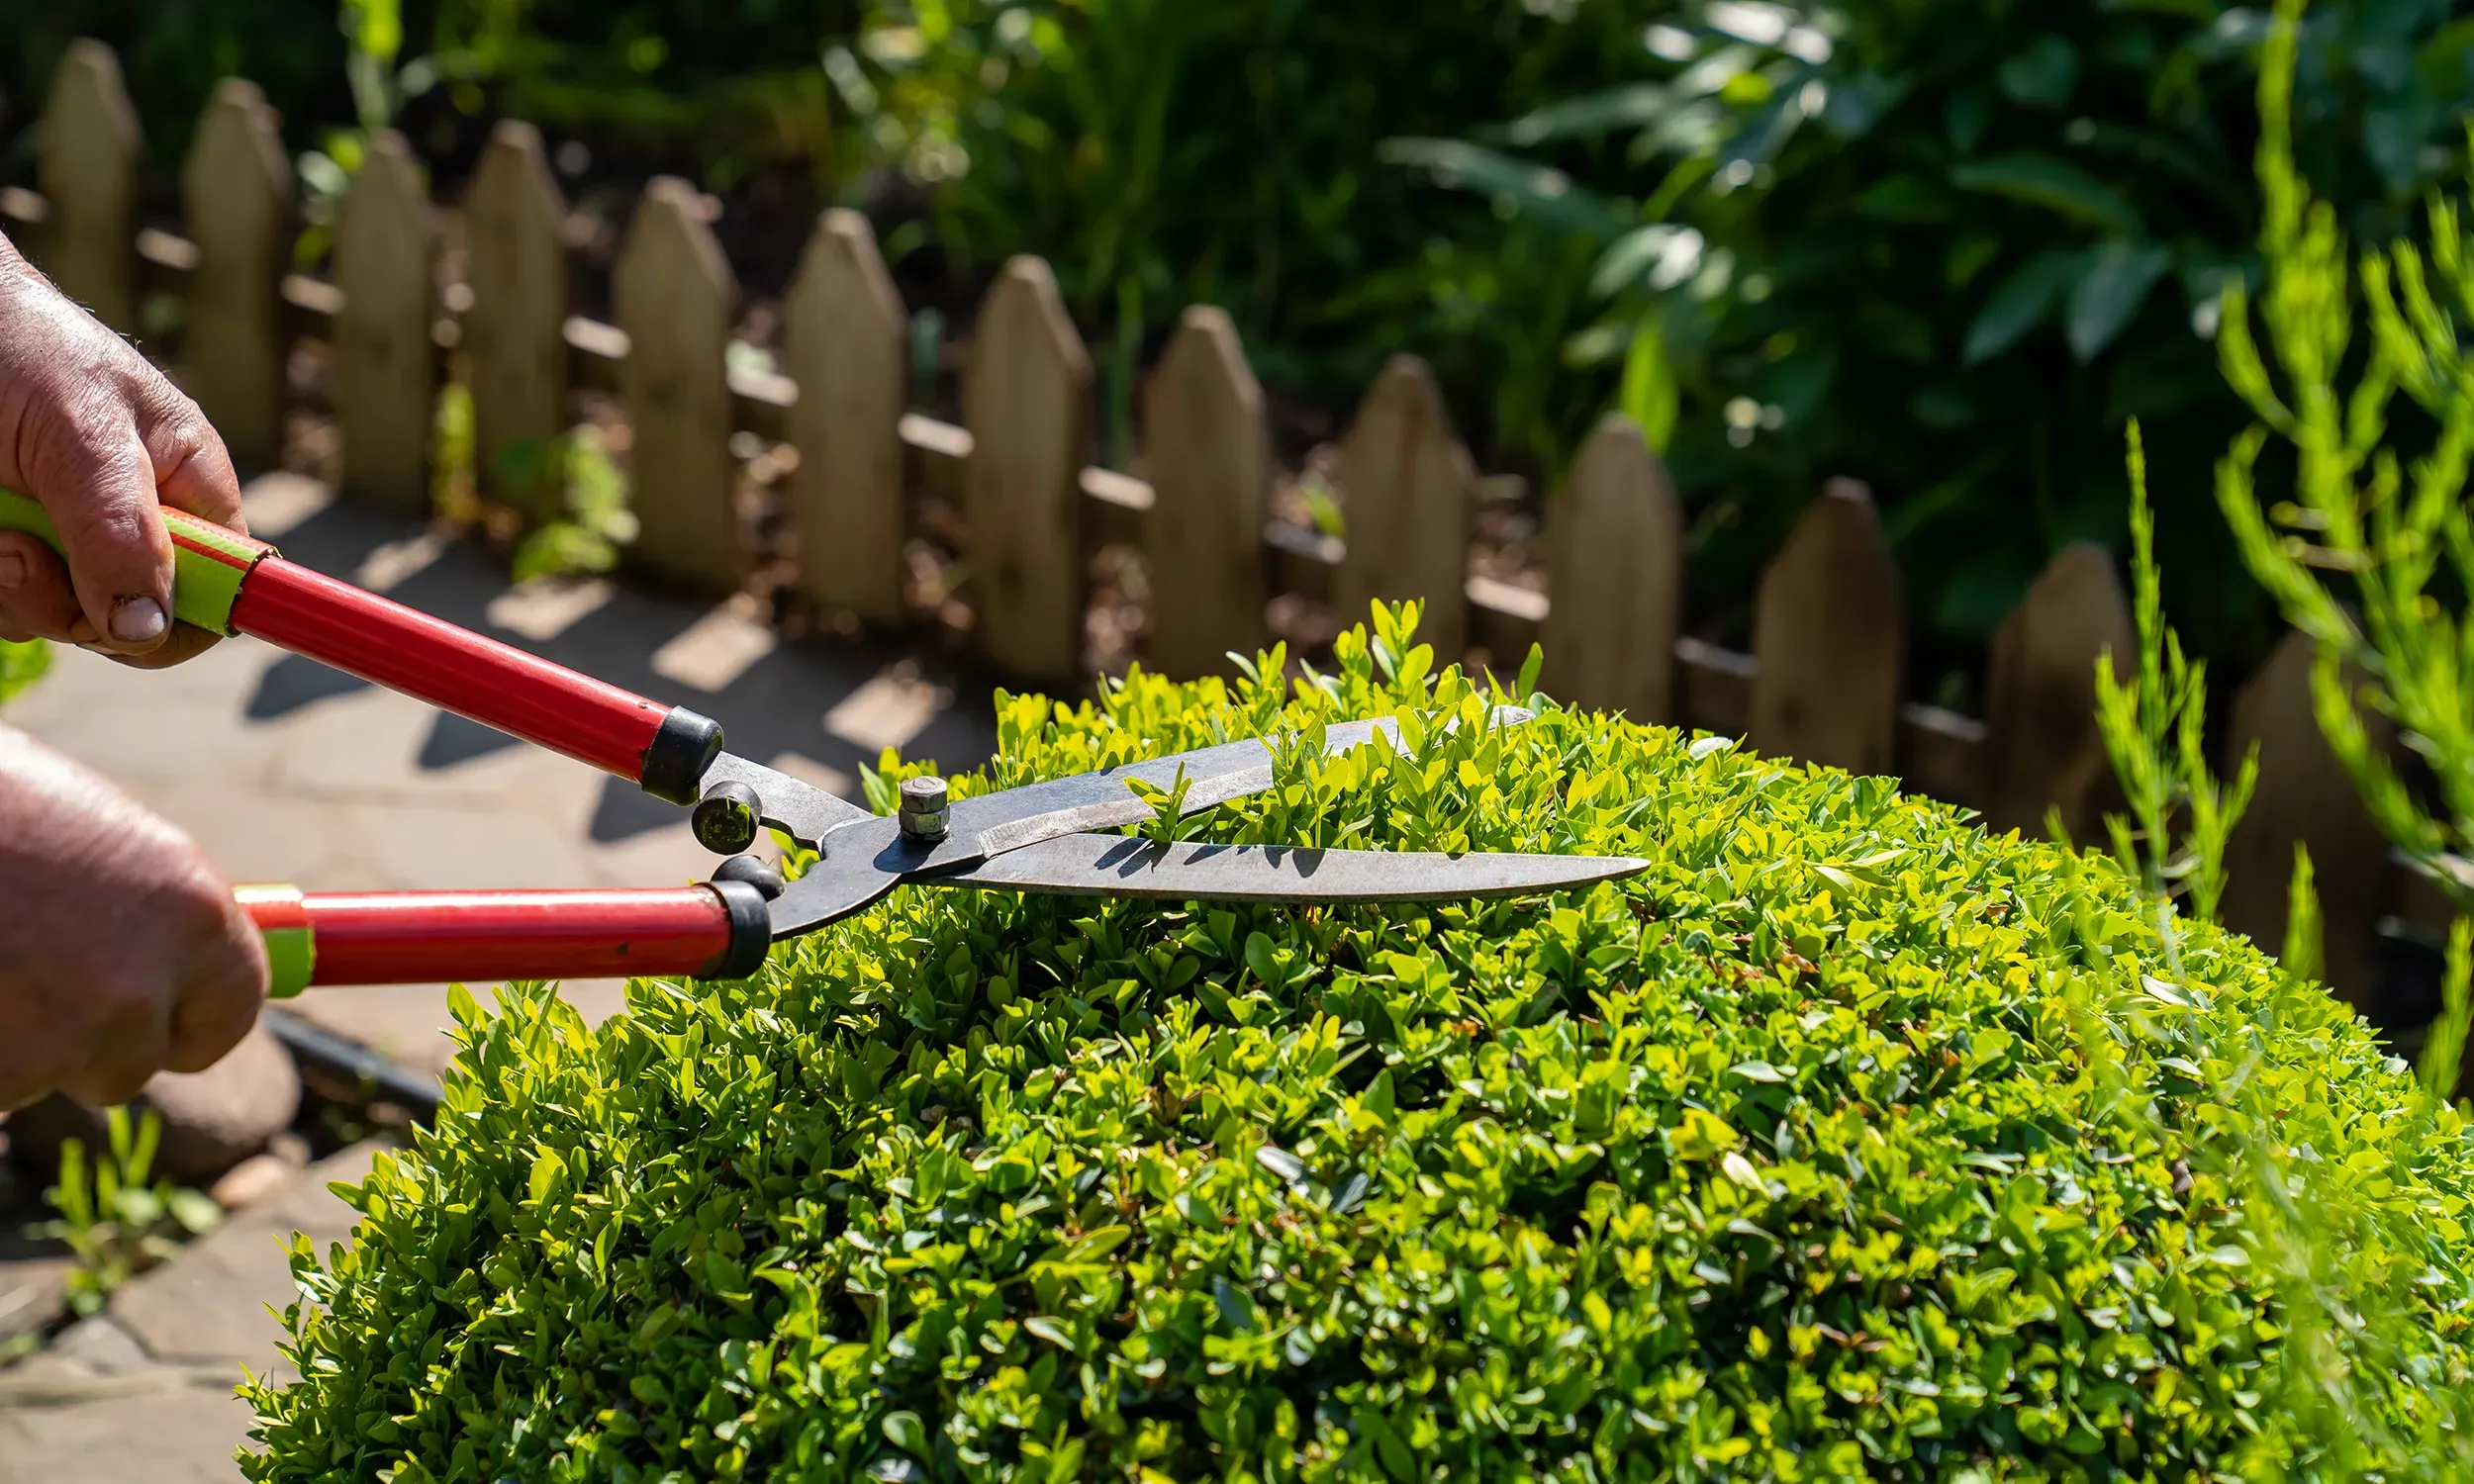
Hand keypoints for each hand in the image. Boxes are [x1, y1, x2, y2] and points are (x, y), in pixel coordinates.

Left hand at [0, 229, 246, 667]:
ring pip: (51, 621)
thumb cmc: (20, 348)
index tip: (127, 624)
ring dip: (8, 588)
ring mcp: (66, 543)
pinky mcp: (11, 550)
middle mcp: (133, 526)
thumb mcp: (82, 436)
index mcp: (188, 491)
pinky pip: (3, 607)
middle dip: (68, 603)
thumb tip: (147, 626)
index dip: (184, 620)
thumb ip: (121, 529)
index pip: (224, 591)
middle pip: (129, 625)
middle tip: (21, 550)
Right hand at [0, 726, 266, 1107]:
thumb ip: (141, 908)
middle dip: (79, 1039)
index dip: (188, 1021)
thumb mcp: (92, 833)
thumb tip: (170, 963)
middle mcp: (139, 988)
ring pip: (40, 1078)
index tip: (162, 1020)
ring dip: (10, 1042)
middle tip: (29, 977)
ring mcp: (57, 1043)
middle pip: (127, 1064)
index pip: (234, 1011)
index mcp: (194, 912)